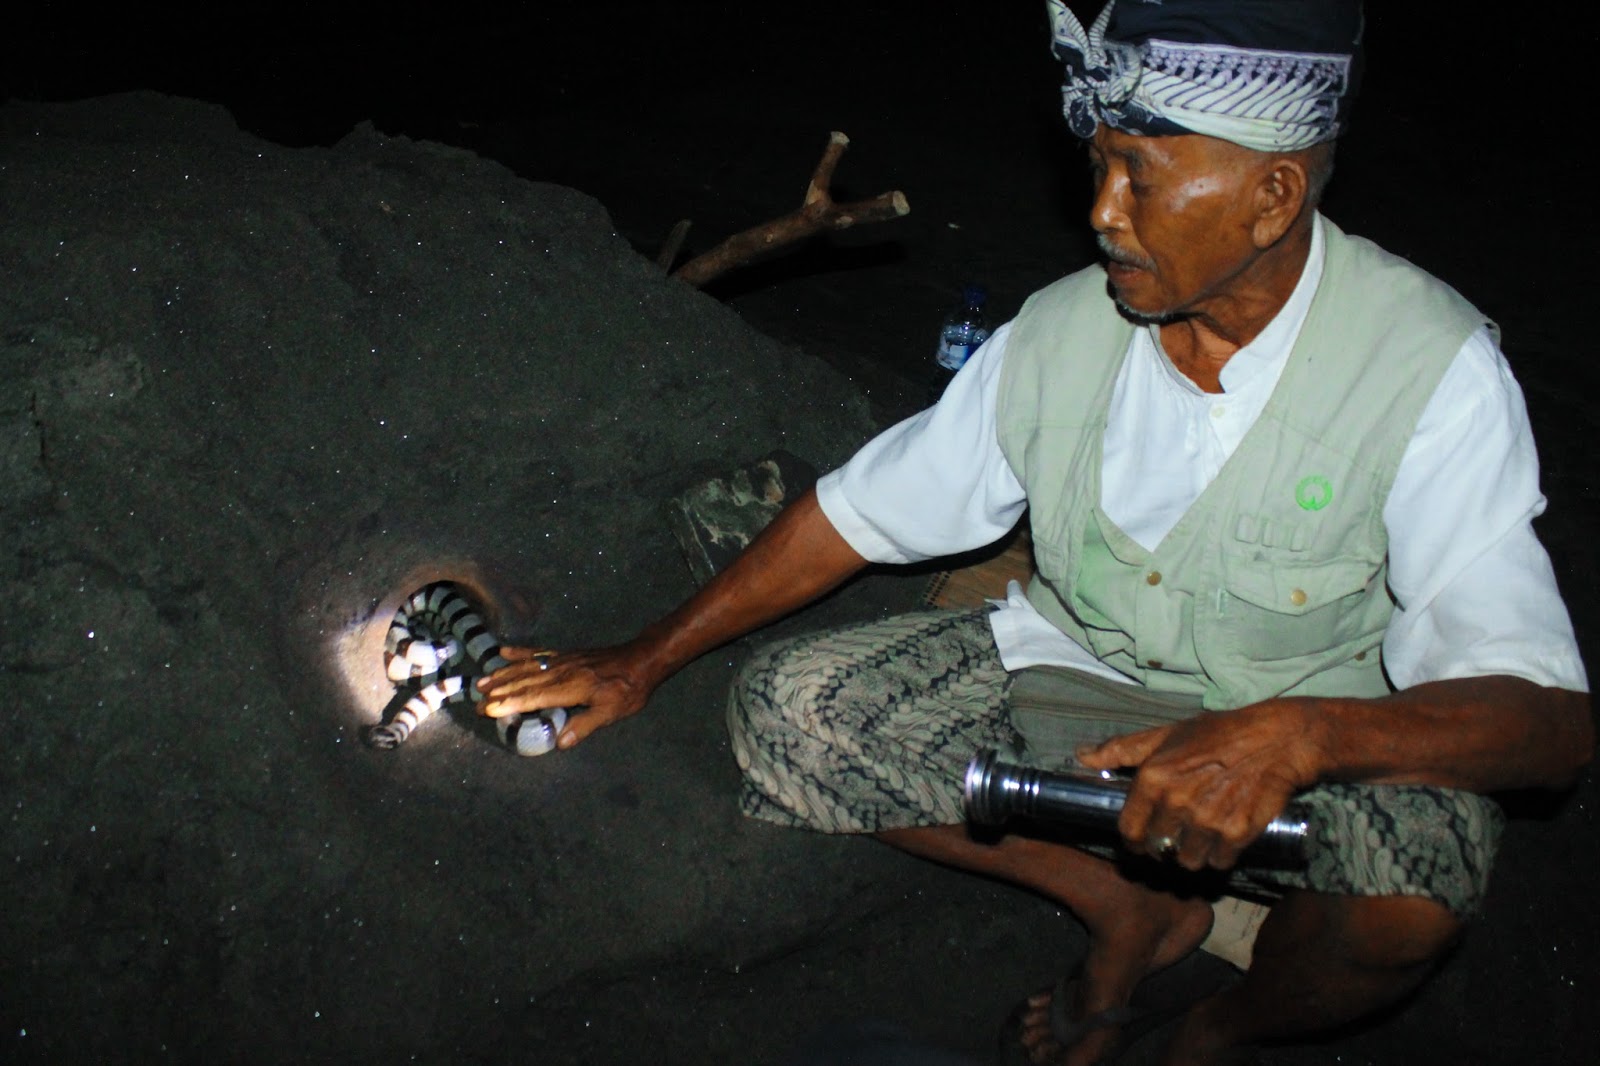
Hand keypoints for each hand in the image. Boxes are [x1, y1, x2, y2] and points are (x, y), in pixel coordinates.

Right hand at [477, 643, 656, 749]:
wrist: (641, 659)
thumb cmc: (627, 690)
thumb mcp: (610, 712)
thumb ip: (584, 725)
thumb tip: (560, 742)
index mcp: (570, 688)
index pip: (534, 697)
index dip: (510, 703)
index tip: (488, 709)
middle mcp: (561, 672)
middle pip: (524, 682)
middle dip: (499, 691)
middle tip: (475, 700)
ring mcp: (562, 661)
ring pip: (527, 667)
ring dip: (503, 674)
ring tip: (482, 681)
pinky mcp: (566, 654)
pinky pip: (538, 653)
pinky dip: (519, 653)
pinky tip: (503, 652)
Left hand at [1077, 700, 1323, 871]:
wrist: (1277, 739)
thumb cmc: (1219, 733)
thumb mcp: (1166, 734)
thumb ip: (1121, 749)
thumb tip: (1082, 757)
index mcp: (1153, 777)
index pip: (1129, 830)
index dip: (1134, 840)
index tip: (1143, 840)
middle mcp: (1177, 801)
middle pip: (1159, 849)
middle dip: (1166, 846)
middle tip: (1178, 835)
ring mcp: (1208, 820)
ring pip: (1188, 860)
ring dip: (1194, 853)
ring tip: (1203, 835)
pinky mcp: (1238, 832)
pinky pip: (1220, 861)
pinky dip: (1222, 855)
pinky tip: (1226, 837)